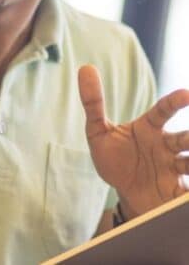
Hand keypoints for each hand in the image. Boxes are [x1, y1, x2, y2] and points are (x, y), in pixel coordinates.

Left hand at [78, 64, 188, 217]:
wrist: (122, 191)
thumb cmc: (113, 157)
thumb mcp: (98, 132)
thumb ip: (93, 103)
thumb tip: (86, 67)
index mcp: (149, 128)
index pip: (163, 111)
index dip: (174, 102)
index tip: (185, 94)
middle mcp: (166, 145)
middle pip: (185, 139)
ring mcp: (174, 168)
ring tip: (187, 164)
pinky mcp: (176, 190)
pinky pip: (187, 192)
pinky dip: (188, 194)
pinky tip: (185, 197)